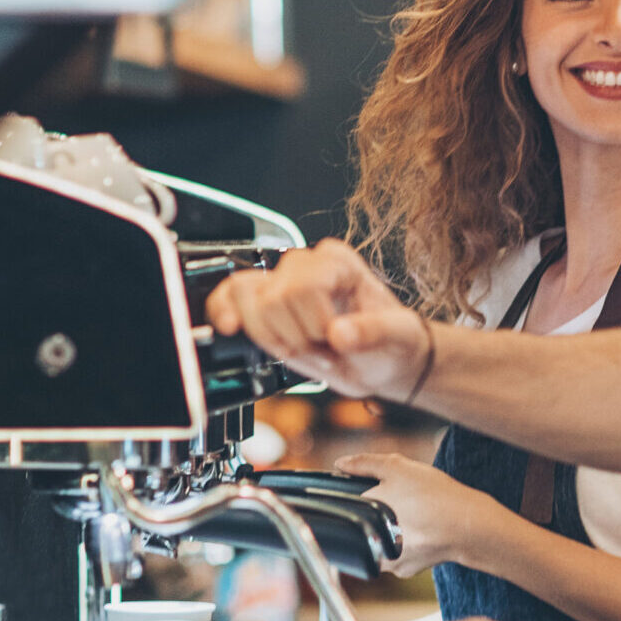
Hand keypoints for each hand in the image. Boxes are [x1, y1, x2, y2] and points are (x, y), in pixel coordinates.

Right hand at [204, 240, 432, 399]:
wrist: (384, 358)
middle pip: (271, 297)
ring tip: (303, 351)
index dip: (314, 324)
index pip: (303, 285)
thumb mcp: (397, 338)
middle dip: (295, 337)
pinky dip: (224, 311)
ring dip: (272, 338)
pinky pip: (229, 294)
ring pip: (244, 295)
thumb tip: (340, 333)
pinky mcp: (266, 301)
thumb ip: (373, 333)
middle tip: (323, 354)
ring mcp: (283, 281)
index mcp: (338, 262)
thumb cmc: (392, 342)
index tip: (335, 343)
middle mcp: (307, 264)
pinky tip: (231, 328)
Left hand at [337, 452, 519, 576]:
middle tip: (402, 501)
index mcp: (364, 517)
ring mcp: (388, 561)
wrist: (468, 526)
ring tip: (414, 515)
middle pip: (365, 526)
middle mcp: (372, 543)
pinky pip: (399, 555)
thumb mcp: (397, 467)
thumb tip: (340, 463)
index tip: (378, 491)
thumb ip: (365, 464)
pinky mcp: (406, 570)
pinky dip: (408, 544)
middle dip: (378, 514)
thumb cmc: (434, 495)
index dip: (362, 496)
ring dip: (392, 531)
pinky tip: (422, 531)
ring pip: (381, 542)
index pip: (350, 507)